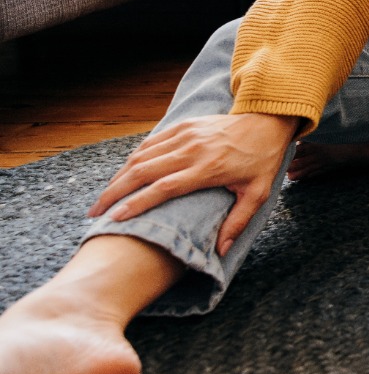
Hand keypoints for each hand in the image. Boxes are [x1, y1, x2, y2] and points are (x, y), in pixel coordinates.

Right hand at [87, 113, 299, 256]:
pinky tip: (122, 174)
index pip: (164, 188)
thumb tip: (221, 252)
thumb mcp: (257, 193)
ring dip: (118, 177)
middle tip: (95, 213)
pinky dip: (133, 158)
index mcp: (208, 169)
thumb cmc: (261, 161)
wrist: (266, 121)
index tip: (116, 219)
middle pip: (143, 172)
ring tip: (103, 197)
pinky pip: (151, 142)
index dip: (138, 204)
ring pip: (142, 156)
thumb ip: (238, 221)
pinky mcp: (183, 125)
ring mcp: (186, 135)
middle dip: (114, 193)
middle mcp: (192, 150)